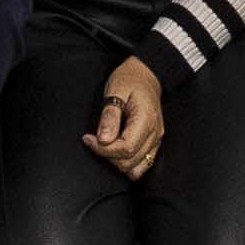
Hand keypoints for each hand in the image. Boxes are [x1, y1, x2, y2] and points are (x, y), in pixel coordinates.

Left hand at [87, 57, 166, 180]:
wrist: (146, 75)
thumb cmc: (130, 80)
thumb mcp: (115, 91)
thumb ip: (110, 117)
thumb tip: (104, 140)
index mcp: (146, 120)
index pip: (125, 149)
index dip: (103, 149)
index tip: (88, 139)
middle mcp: (154, 134)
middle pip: (129, 162)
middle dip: (107, 155)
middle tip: (94, 140)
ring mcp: (156, 140)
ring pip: (136, 169)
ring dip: (117, 162)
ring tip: (106, 145)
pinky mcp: (153, 144)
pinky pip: (142, 164)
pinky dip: (127, 162)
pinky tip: (115, 148)